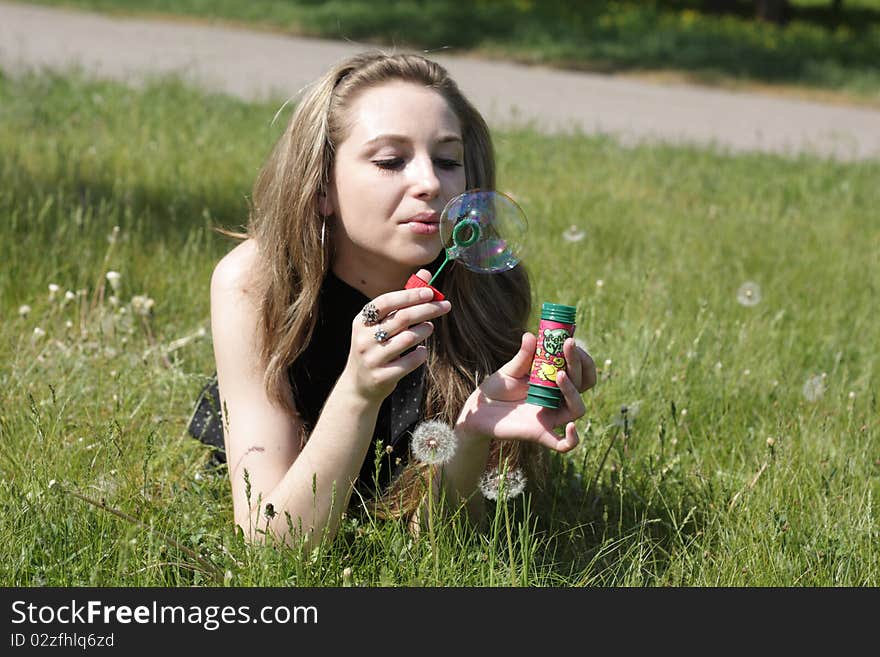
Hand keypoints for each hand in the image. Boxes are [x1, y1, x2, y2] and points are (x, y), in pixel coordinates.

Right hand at [341, 270, 450, 402]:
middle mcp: (364, 338)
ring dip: (425, 331)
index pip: (386, 301)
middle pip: (402, 318)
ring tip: (428, 328)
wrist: (359, 385)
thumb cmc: (376, 347)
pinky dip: (421, 353)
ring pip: (408, 339)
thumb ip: (403, 300)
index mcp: (362, 321)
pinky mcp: (382, 376)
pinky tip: (421, 351)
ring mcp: (372, 358)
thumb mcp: (382, 324)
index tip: (430, 292)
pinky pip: (410, 361)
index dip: (409, 295)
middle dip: (427, 310)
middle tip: (445, 306)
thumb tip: (426, 275)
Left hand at [455, 333, 595, 451]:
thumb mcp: (510, 369)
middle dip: (578, 363)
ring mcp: (551, 418)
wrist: (478, 411)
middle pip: (583, 384)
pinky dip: (572, 439)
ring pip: (577, 408)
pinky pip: (563, 444)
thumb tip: (530, 335)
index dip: (581, 355)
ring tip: (560, 374)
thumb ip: (523, 355)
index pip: (580, 370)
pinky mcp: (541, 434)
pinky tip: (571, 426)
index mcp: (555, 382)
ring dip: (573, 390)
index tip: (570, 338)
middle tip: (569, 344)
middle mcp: (558, 399)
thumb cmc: (497, 388)